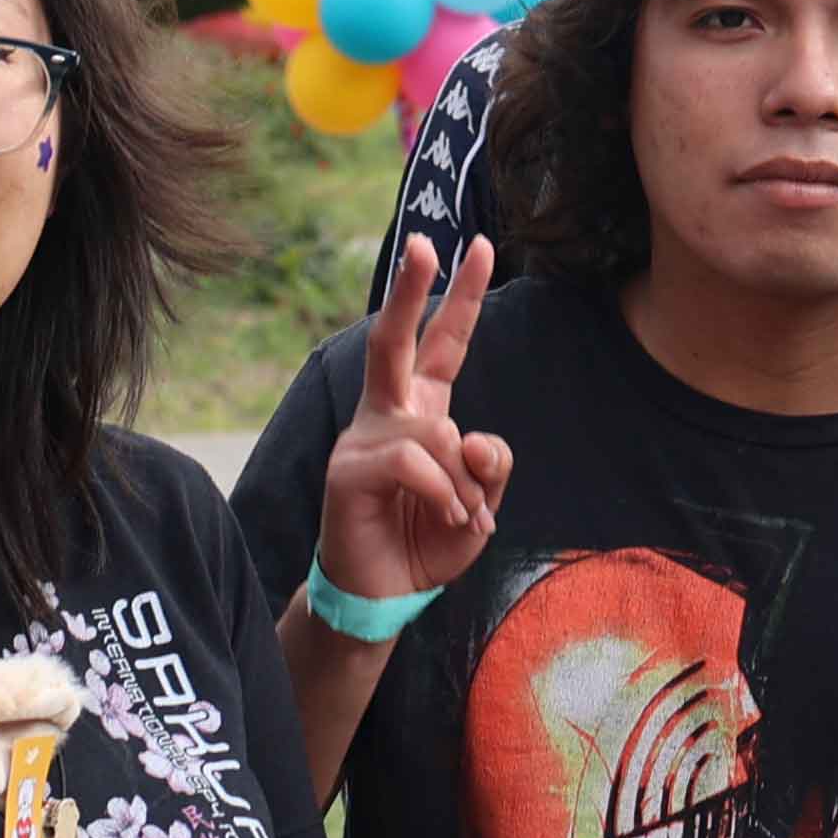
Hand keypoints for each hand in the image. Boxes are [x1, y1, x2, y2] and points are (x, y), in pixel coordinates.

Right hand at [317, 234, 513, 604]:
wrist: (385, 595)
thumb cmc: (426, 541)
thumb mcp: (481, 502)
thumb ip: (489, 466)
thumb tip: (473, 440)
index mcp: (421, 410)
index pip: (444, 343)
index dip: (464, 297)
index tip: (483, 247)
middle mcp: (388, 413)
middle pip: (396, 340)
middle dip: (411, 289)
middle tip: (425, 242)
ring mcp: (363, 438)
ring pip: (435, 428)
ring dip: (465, 481)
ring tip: (463, 517)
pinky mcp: (348, 470)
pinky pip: (414, 460)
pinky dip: (444, 493)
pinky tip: (446, 518)